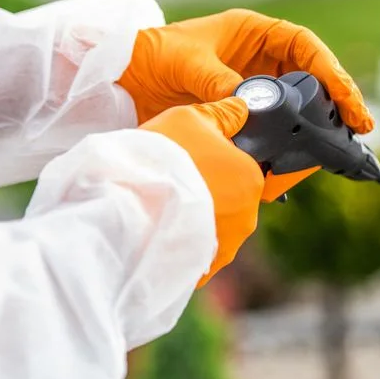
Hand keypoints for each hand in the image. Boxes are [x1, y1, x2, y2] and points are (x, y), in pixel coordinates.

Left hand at [118, 9, 374, 200]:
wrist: (122, 81)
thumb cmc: (152, 55)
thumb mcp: (189, 64)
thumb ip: (222, 84)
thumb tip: (252, 107)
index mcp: (253, 34)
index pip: (304, 47)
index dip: (330, 70)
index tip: (347, 96)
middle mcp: (258, 59)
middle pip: (310, 78)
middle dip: (336, 100)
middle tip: (358, 125)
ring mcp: (251, 88)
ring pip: (297, 105)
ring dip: (316, 124)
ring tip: (336, 145)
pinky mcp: (241, 115)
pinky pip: (273, 128)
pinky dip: (286, 143)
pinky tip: (297, 160)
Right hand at [139, 98, 263, 286]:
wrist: (128, 206)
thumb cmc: (162, 155)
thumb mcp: (191, 117)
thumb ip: (224, 113)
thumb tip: (242, 110)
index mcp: (251, 178)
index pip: (242, 163)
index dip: (217, 157)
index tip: (192, 156)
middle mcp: (247, 217)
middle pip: (229, 196)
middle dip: (208, 188)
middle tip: (173, 179)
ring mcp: (226, 246)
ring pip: (214, 225)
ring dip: (197, 217)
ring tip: (165, 206)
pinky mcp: (204, 267)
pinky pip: (198, 251)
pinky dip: (185, 241)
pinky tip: (164, 230)